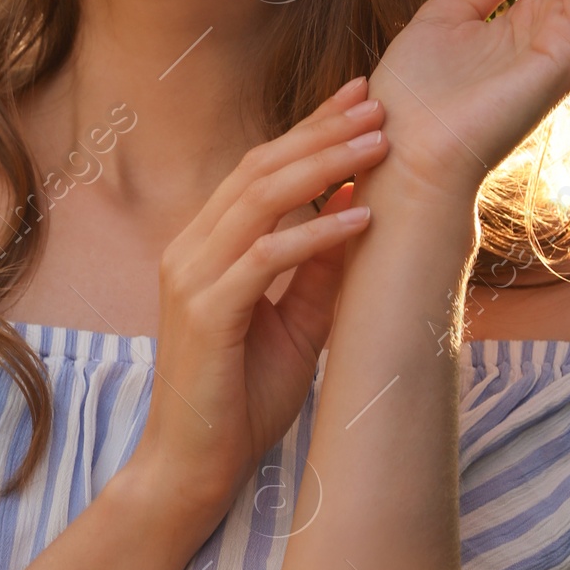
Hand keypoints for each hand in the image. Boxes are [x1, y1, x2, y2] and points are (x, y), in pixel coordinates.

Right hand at [126, 82, 389, 533]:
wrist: (194, 468)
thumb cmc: (241, 400)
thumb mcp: (296, 323)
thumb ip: (318, 269)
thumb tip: (360, 211)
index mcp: (204, 246)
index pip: (258, 169)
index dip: (309, 130)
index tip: (361, 100)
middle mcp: (190, 249)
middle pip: (259, 168)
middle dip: (322, 130)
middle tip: (379, 102)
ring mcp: (191, 278)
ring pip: (260, 199)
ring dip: (325, 166)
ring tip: (380, 145)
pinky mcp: (205, 313)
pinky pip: (265, 258)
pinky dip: (316, 234)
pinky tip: (360, 218)